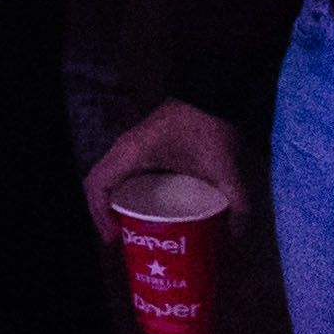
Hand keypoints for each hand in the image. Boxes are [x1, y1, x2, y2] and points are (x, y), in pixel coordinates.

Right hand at [79, 98, 246, 241]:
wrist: (213, 95)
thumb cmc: (211, 129)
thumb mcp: (225, 171)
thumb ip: (236, 205)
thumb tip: (234, 237)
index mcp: (132, 154)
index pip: (97, 185)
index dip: (100, 215)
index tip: (116, 237)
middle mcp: (123, 149)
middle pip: (97, 185)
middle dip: (104, 214)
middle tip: (123, 237)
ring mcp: (129, 146)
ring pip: (107, 179)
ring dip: (111, 203)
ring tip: (129, 226)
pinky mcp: (140, 145)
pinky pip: (120, 172)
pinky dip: (122, 191)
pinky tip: (142, 206)